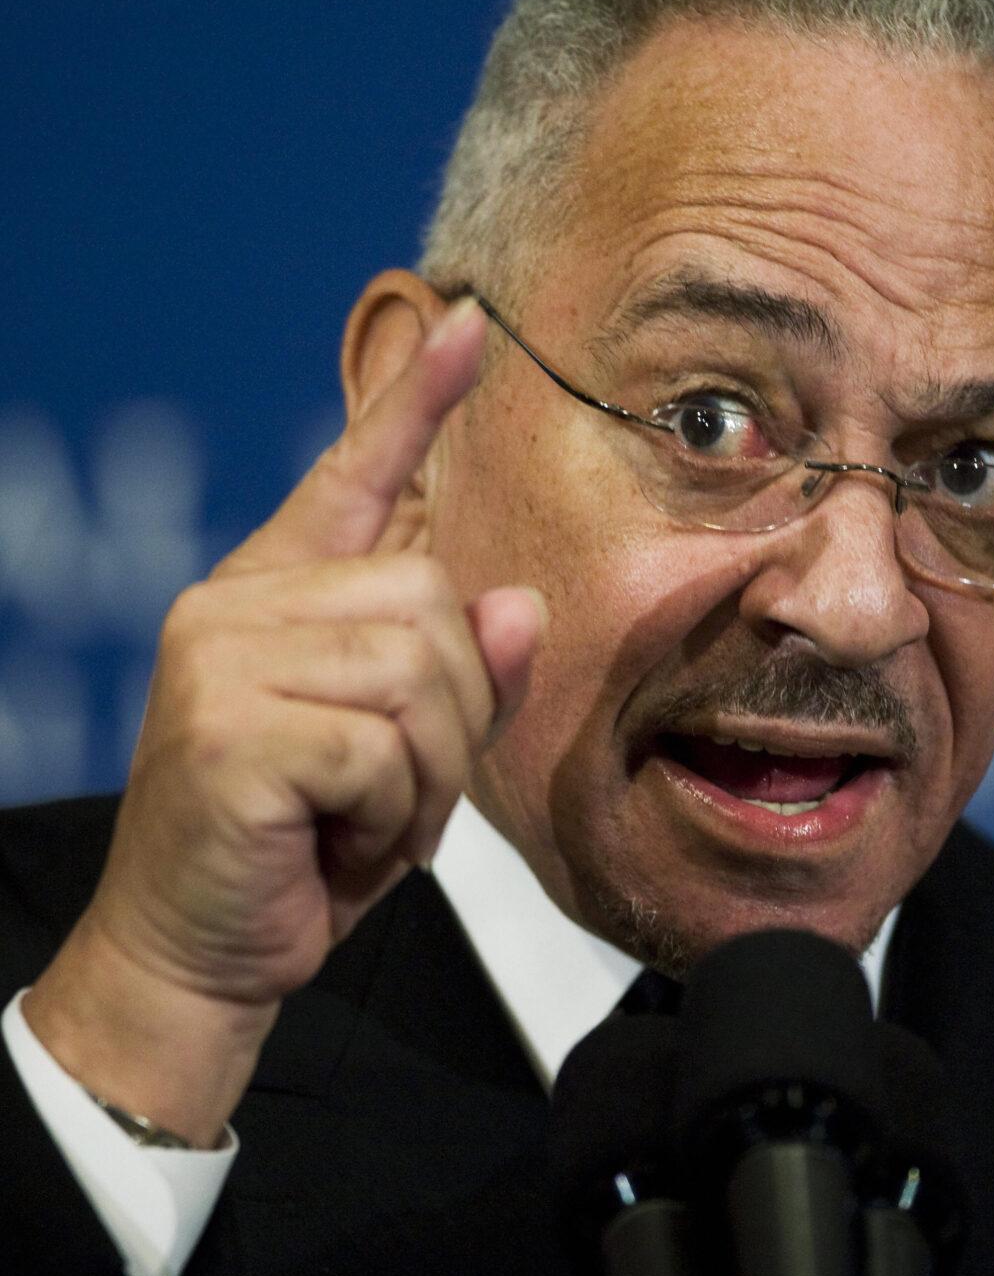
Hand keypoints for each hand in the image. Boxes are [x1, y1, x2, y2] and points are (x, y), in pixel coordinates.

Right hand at [23, 296, 543, 1144]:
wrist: (197, 953)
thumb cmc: (301, 847)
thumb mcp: (403, 759)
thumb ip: (461, 678)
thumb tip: (515, 605)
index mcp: (275, 593)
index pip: (354, 473)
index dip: (416, 401)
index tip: (471, 322)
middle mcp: (236, 603)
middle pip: (433, 597)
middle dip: (455, 712)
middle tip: (398, 790)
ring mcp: (221, 656)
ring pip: (421, 669)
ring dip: (428, 771)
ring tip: (367, 817)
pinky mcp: (228, 725)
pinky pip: (385, 746)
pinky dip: (392, 812)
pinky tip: (337, 841)